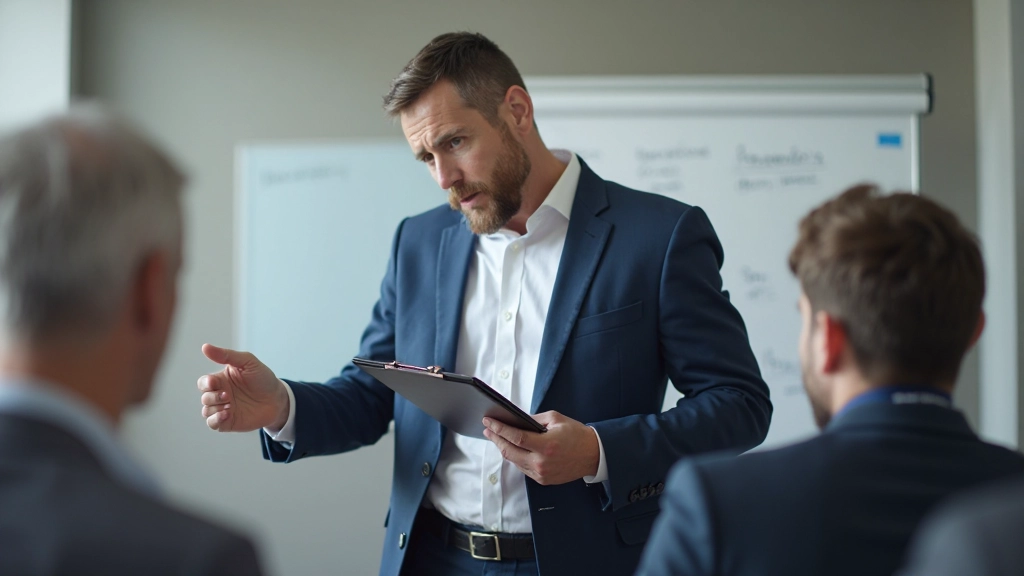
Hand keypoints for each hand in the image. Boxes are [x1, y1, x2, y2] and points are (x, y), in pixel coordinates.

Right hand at [197, 343, 289, 432]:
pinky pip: (212, 423)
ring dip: (214, 408)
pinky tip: (227, 414)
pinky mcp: (228, 422)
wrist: (278, 399)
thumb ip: (227, 355)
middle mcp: (220, 395)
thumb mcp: (247, 362)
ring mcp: (223, 409)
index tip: (214, 382)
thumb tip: (205, 347)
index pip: (204, 382)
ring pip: (206, 411)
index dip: (206, 383)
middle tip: (227, 395)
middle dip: (212, 396)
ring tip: (230, 406)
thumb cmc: (263, 379)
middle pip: (204, 397)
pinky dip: (215, 420)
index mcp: (222, 380)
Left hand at [482, 411, 599, 485]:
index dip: (499, 429)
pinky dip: (515, 457)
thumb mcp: (556, 419)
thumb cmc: (576, 435)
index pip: (516, 438)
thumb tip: (517, 420)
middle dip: (496, 439)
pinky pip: (522, 468)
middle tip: (488, 429)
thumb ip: (535, 419)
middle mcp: (541, 463)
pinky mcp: (542, 480)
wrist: (593, 455)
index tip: (489, 422)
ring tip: (497, 437)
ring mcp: (541, 474)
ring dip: (504, 448)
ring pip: (514, 461)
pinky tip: (512, 448)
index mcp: (546, 446)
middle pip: (509, 452)